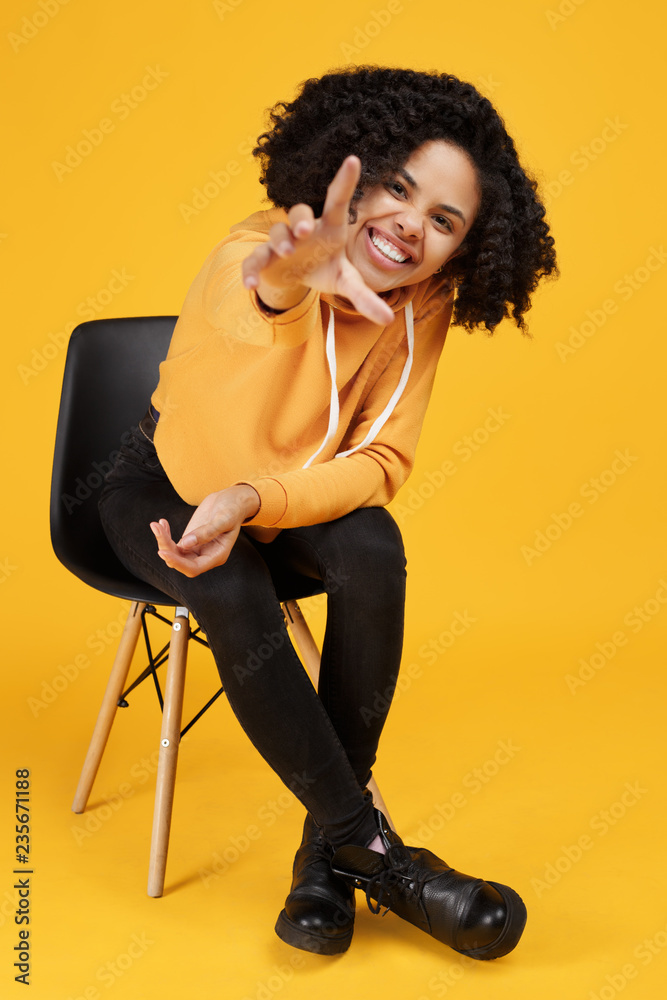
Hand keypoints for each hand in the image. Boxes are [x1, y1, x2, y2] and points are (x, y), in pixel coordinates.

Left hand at [150, 485, 259, 577]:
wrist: (232, 500)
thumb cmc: (233, 509)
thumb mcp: (224, 519)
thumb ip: (206, 532)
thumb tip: (185, 544)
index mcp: (217, 556)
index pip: (193, 568)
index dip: (177, 563)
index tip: (163, 552)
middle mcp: (205, 556)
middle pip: (180, 562)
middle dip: (166, 549)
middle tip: (157, 529)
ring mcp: (196, 549)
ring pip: (174, 554)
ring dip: (163, 541)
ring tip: (157, 525)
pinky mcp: (189, 540)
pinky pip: (173, 545)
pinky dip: (165, 535)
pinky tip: (162, 523)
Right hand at [242, 155, 393, 325]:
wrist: (296, 279)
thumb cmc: (325, 268)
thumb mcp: (346, 282)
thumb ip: (365, 298)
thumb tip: (388, 320)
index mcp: (329, 228)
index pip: (337, 201)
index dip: (345, 181)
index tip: (354, 160)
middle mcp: (304, 230)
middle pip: (297, 213)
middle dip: (299, 220)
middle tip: (306, 230)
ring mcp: (281, 243)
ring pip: (276, 233)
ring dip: (280, 241)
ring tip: (286, 253)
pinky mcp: (264, 259)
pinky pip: (254, 260)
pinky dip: (251, 271)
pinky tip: (249, 285)